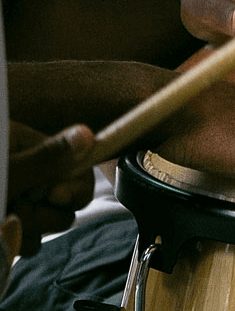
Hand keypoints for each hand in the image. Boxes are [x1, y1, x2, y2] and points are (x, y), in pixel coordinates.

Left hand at [7, 123, 94, 255]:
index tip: (54, 197)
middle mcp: (29, 168)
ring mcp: (21, 194)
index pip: (77, 163)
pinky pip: (33, 235)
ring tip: (6, 220)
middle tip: (20, 211)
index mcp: (27, 145)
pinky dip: (22, 238)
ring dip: (31, 228)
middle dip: (47, 212)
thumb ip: (47, 158)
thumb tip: (87, 134)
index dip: (74, 185)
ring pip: (50, 218)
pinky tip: (6, 230)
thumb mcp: (9, 172)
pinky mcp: (13, 217)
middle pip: (67, 196)